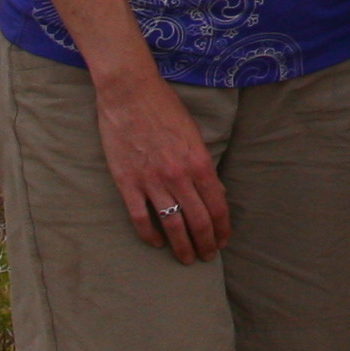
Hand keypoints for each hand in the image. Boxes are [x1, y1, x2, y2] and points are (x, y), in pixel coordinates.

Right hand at [91, 70, 229, 262]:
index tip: (222, 241)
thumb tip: (217, 193)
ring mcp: (152, 181)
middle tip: (206, 256)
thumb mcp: (194, 134)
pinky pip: (141, 218)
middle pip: (198, 221)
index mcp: (199, 162)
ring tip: (185, 258)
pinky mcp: (127, 182)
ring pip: (172, 225)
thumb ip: (204, 165)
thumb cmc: (164, 108)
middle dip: (205, 244)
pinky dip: (150, 235)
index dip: (222, 229)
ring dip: (181, 246)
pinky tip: (156, 243)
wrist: (129, 92)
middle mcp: (179, 176)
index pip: (217, 207)